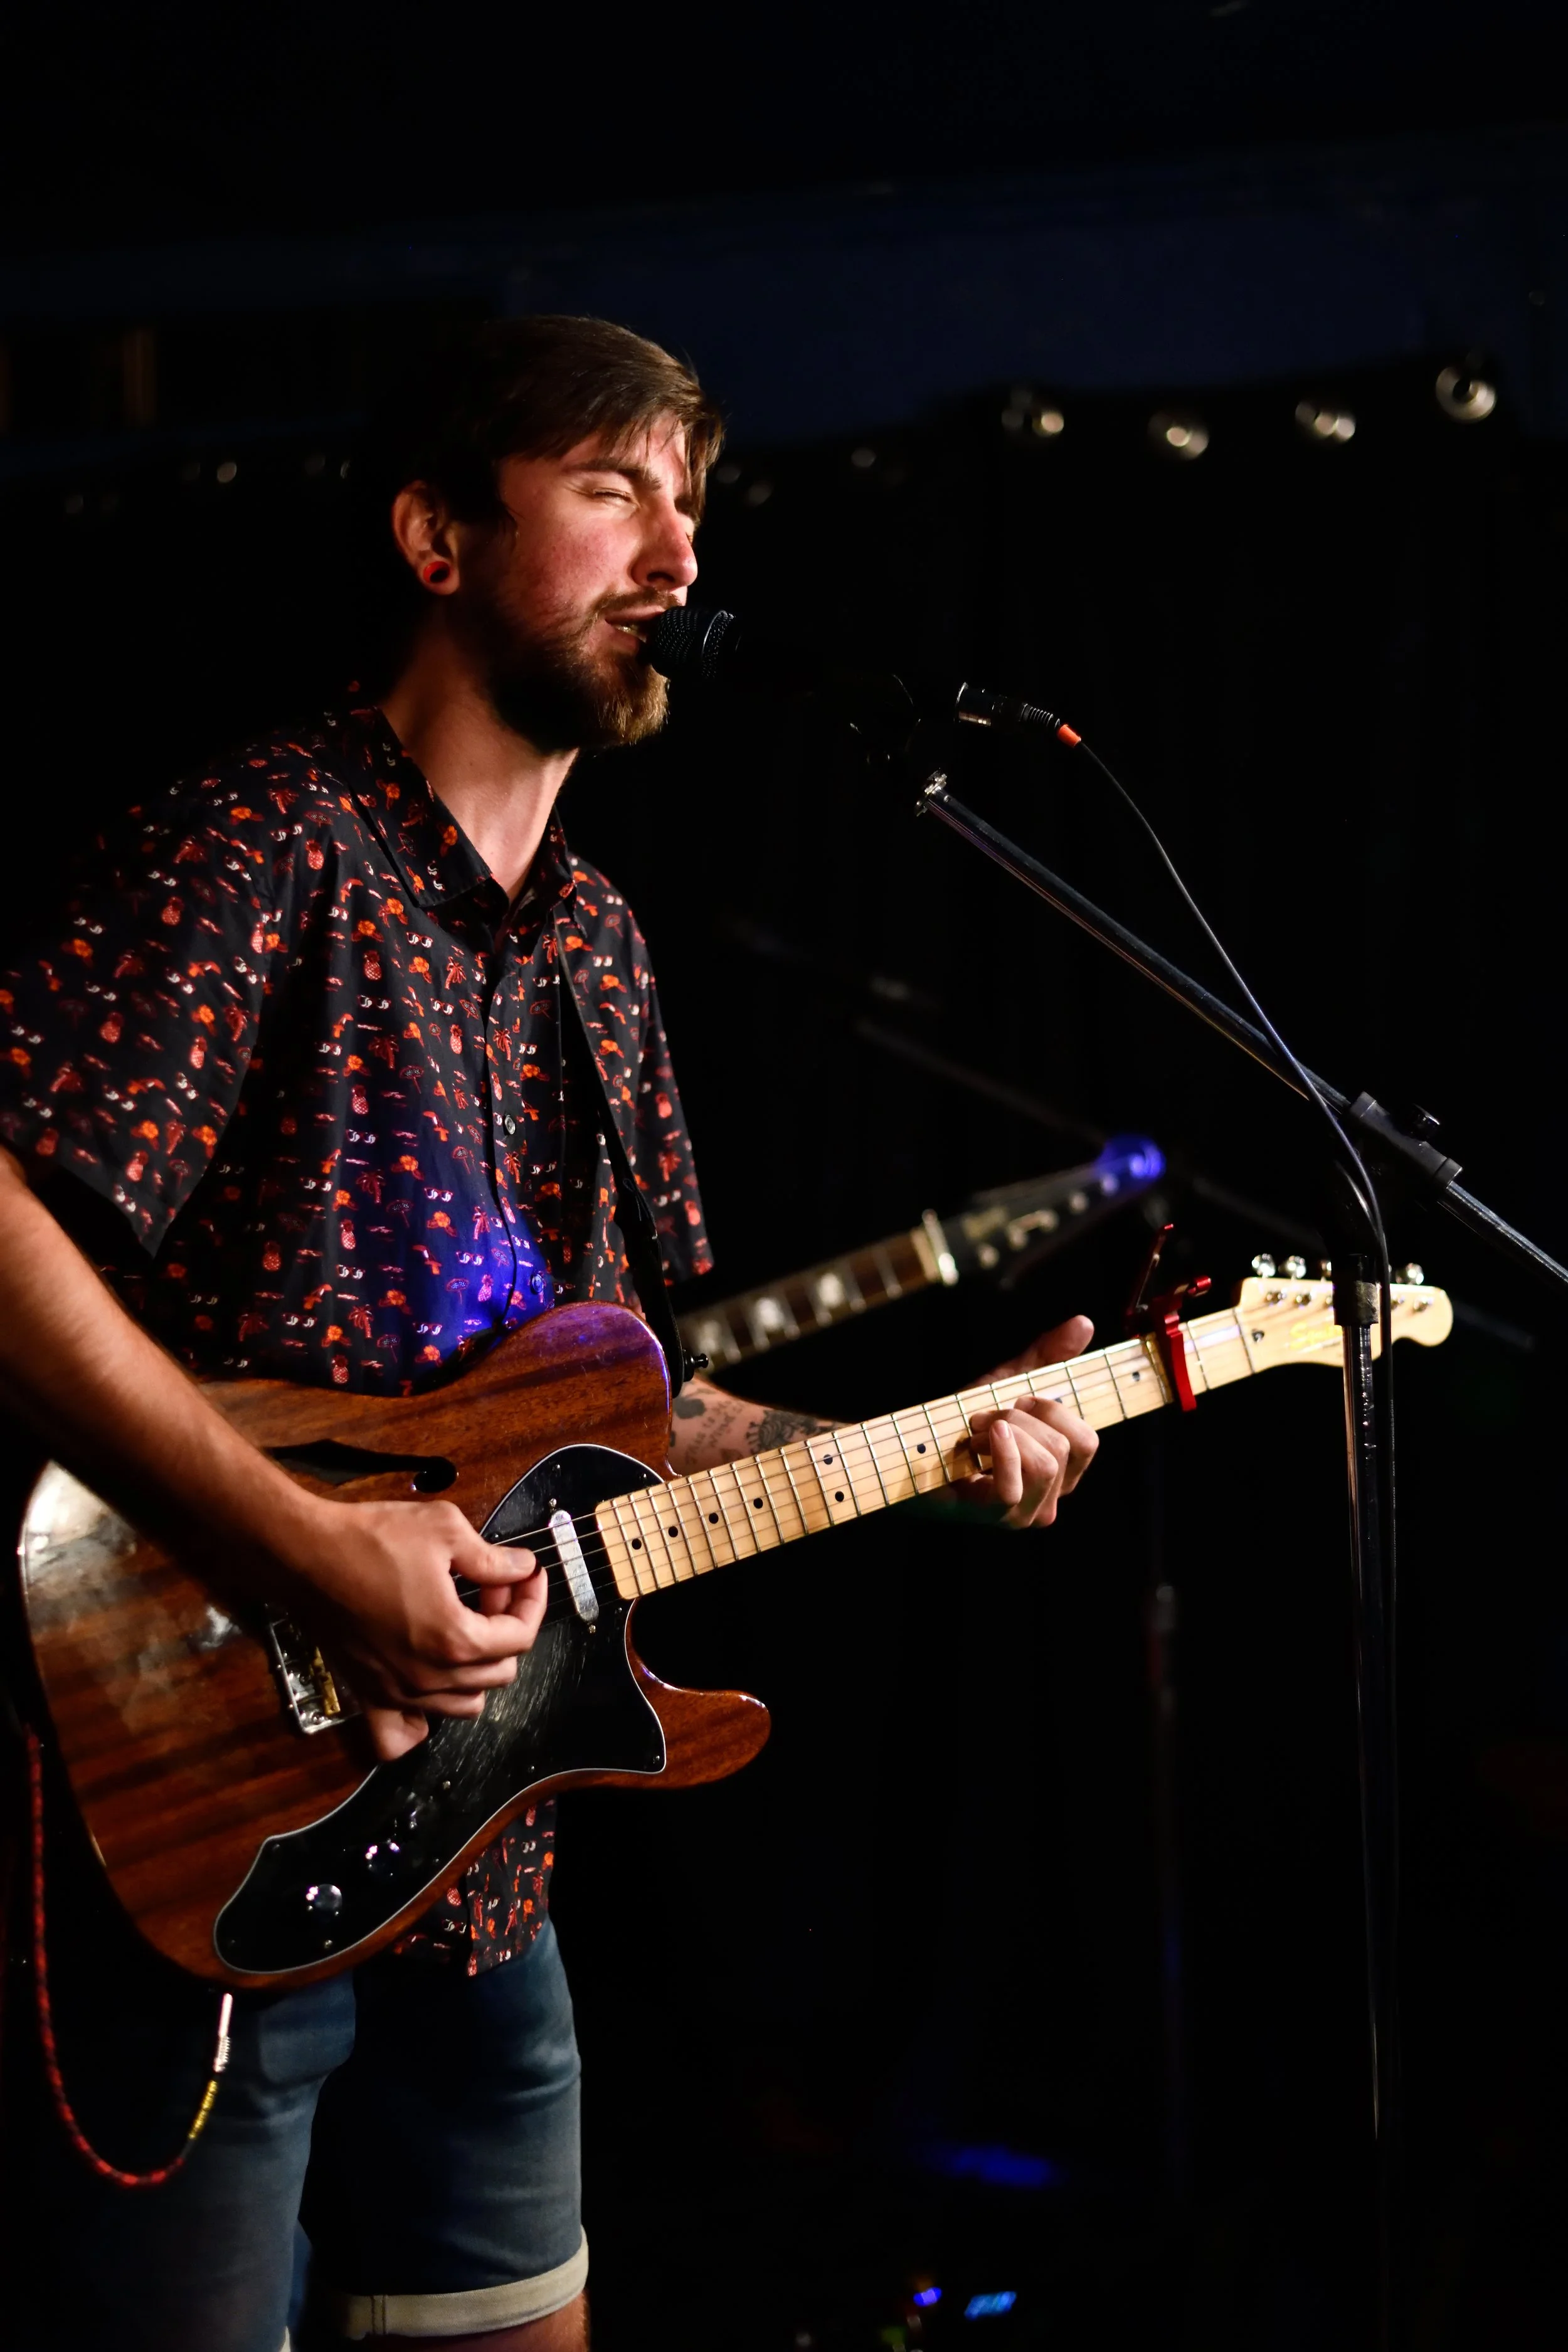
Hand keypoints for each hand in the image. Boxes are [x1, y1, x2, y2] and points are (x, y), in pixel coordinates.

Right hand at [276, 1497, 545, 1760]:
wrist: (303, 1554)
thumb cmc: (369, 1539)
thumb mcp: (444, 1530)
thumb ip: (492, 1558)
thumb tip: (522, 1568)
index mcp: (455, 1638)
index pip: (521, 1635)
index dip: (532, 1600)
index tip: (526, 1574)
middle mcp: (429, 1677)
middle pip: (500, 1671)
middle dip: (506, 1626)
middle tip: (492, 1587)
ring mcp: (398, 1692)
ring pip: (465, 1704)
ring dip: (478, 1668)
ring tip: (465, 1624)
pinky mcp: (368, 1694)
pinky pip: (403, 1732)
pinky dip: (424, 1719)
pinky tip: (428, 1682)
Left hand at [960, 1314, 1098, 1530]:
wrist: (909, 1444)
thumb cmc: (960, 1422)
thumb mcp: (1008, 1383)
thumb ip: (1047, 1356)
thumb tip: (1084, 1323)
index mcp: (1060, 1474)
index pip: (1088, 1441)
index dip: (1053, 1409)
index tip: (1016, 1401)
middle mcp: (1048, 1500)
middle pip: (1066, 1447)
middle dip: (1023, 1416)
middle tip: (987, 1416)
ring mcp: (1022, 1514)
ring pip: (1045, 1464)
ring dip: (1004, 1433)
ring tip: (973, 1433)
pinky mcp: (992, 1516)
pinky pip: (1013, 1488)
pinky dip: (998, 1454)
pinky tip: (973, 1441)